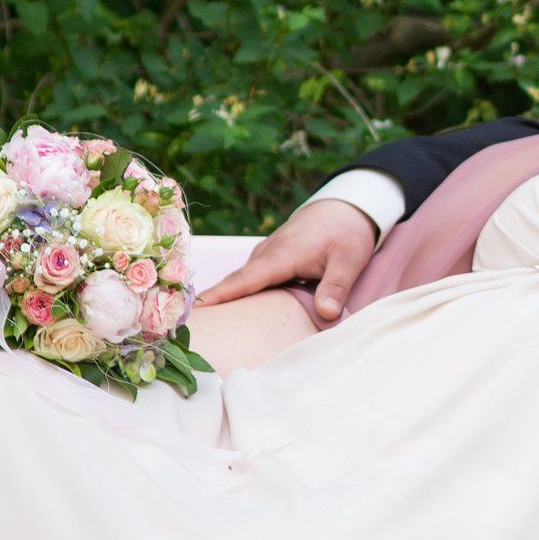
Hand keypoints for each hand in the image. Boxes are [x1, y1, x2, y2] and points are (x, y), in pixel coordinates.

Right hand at [197, 199, 377, 320]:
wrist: (346, 206)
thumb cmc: (346, 232)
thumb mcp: (348, 260)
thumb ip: (336, 287)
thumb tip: (327, 315)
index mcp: (280, 256)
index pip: (244, 281)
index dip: (219, 297)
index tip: (194, 313)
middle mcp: (266, 255)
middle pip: (235, 285)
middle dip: (213, 305)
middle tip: (189, 332)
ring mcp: (267, 256)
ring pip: (243, 282)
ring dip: (226, 302)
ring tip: (208, 329)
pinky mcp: (272, 260)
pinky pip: (252, 279)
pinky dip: (242, 294)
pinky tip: (239, 314)